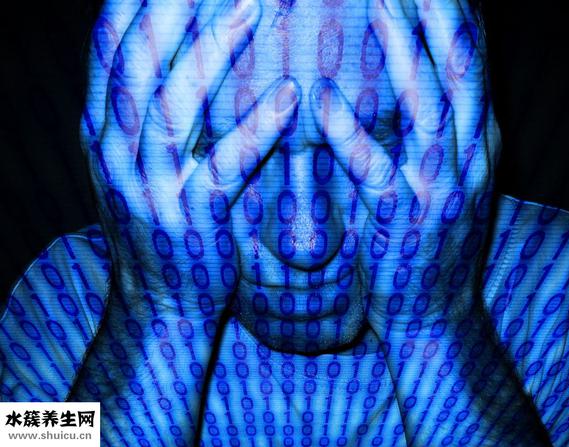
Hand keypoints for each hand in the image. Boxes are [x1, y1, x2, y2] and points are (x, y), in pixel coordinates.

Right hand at [71, 0, 299, 443]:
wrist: (160, 302)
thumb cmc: (159, 224)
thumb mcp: (136, 165)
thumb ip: (141, 113)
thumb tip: (164, 51)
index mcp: (104, 133)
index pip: (110, 50)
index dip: (134, 1)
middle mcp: (120, 154)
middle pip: (137, 64)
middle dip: (169, 7)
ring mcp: (154, 188)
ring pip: (174, 106)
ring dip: (213, 51)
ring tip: (252, 6)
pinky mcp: (195, 219)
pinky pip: (226, 167)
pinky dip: (256, 129)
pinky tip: (289, 96)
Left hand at [309, 0, 548, 444]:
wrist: (433, 316)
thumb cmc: (428, 243)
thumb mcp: (446, 181)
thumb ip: (440, 133)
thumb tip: (423, 84)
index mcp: (477, 144)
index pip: (474, 64)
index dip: (457, 16)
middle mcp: (467, 158)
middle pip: (460, 68)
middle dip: (437, 13)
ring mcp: (437, 189)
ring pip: (429, 105)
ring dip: (404, 50)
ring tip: (377, 4)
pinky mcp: (399, 220)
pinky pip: (374, 169)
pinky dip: (350, 132)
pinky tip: (322, 100)